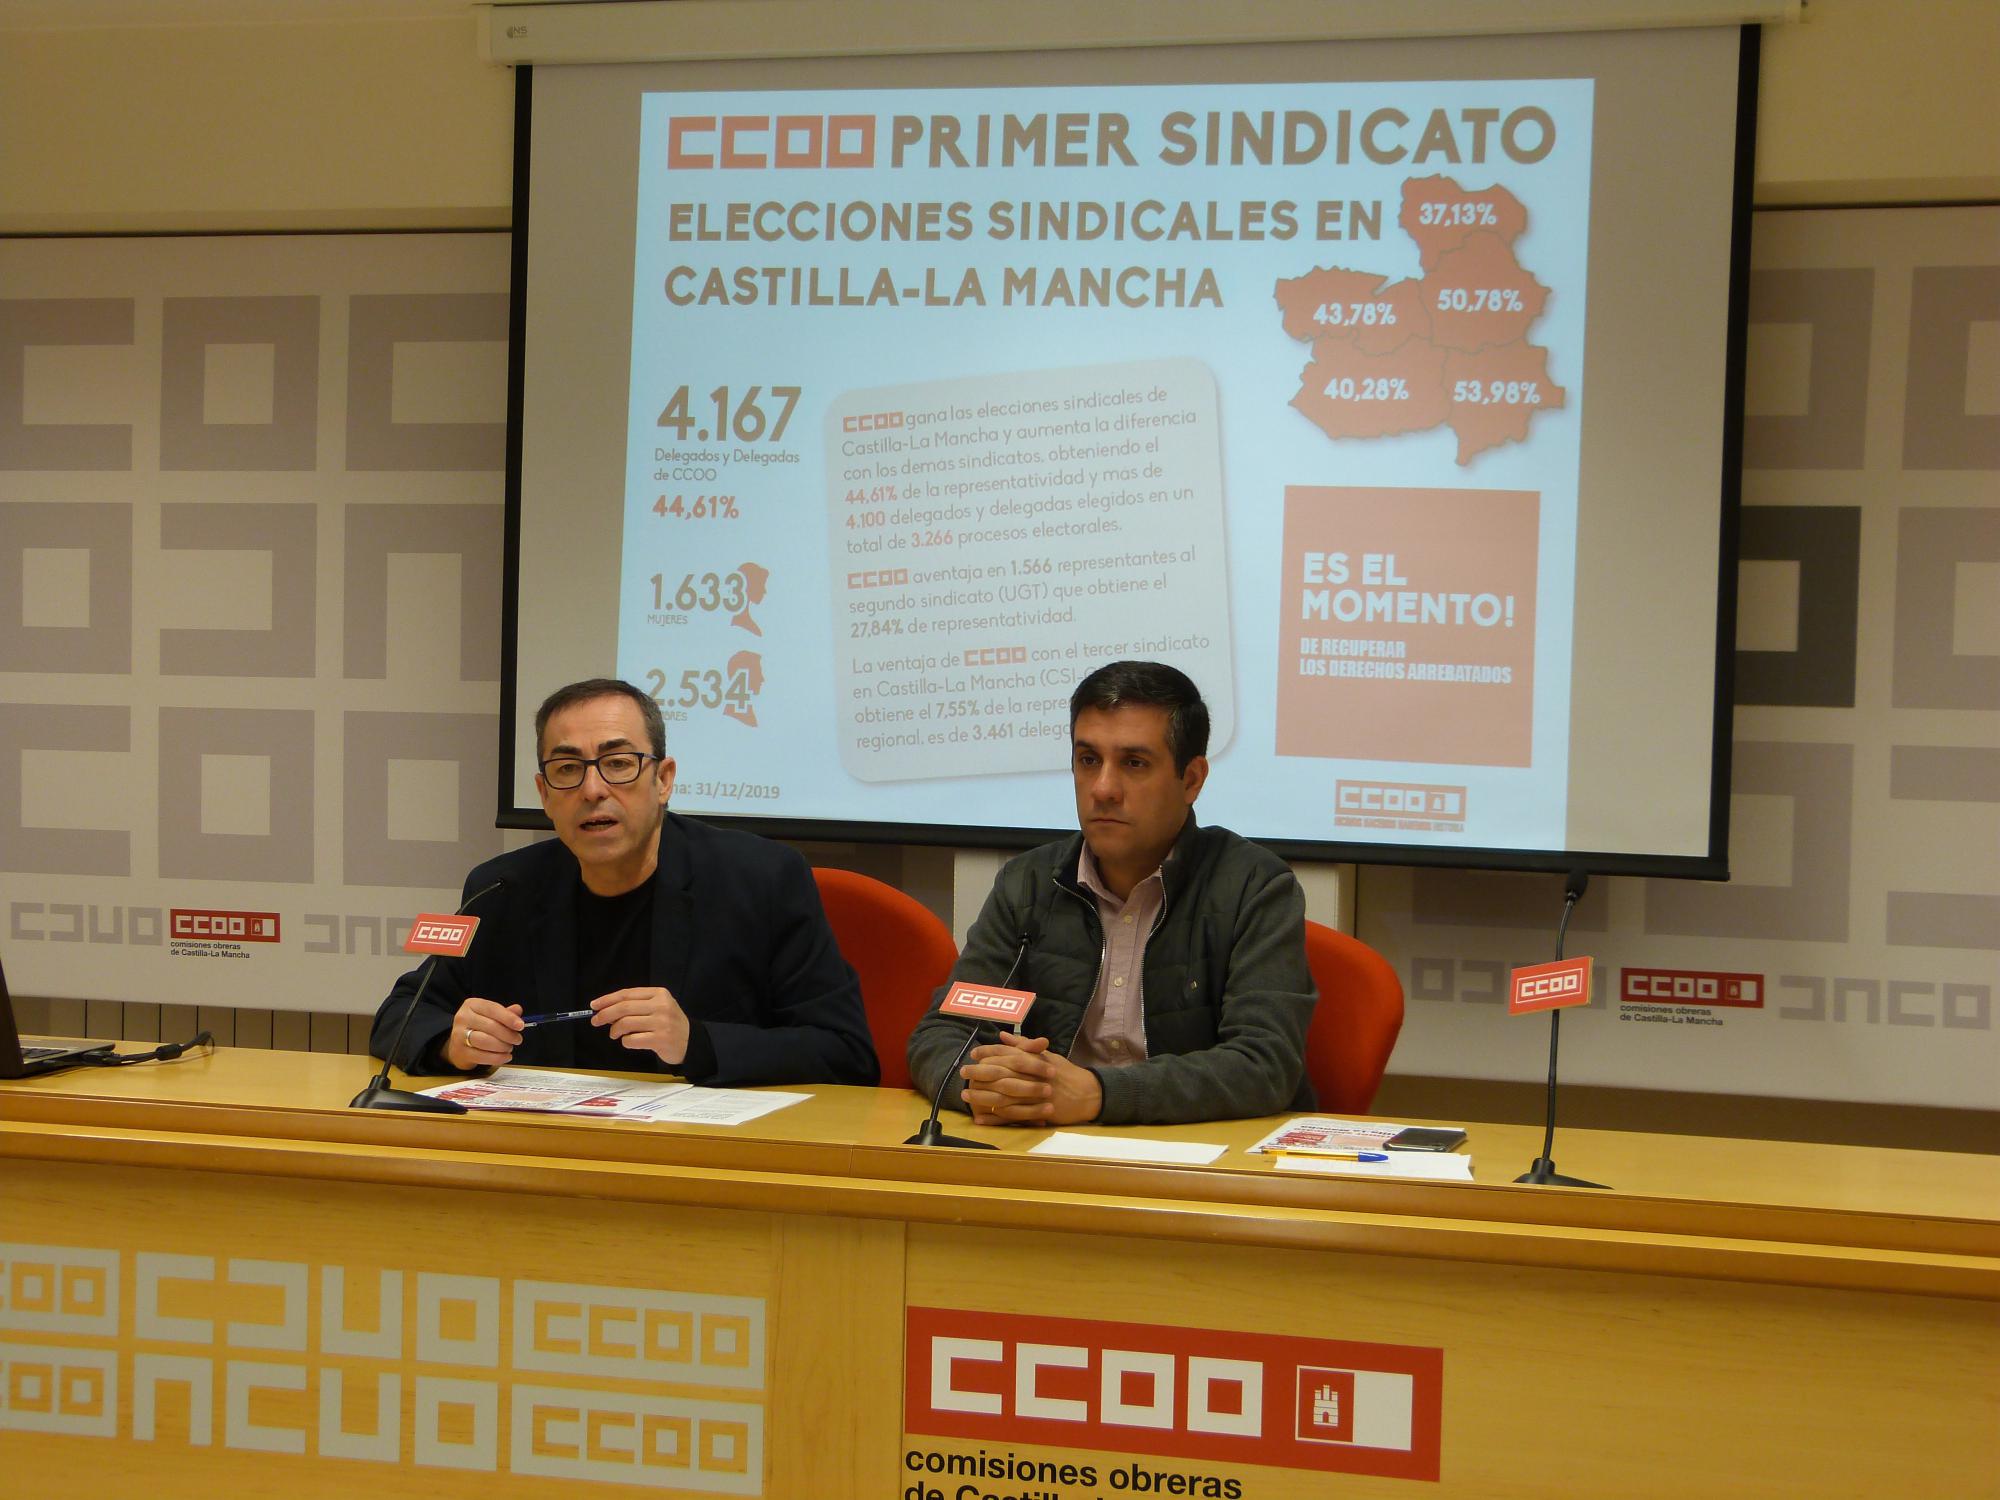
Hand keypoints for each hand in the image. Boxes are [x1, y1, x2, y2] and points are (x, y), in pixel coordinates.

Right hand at [443, 998, 522, 1070]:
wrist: (458, 1045)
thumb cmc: (478, 1027)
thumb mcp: (490, 1016)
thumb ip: (505, 1013)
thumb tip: (518, 1010)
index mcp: (472, 1005)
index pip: (492, 1009)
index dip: (508, 1017)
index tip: (520, 1026)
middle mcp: (463, 1018)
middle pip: (490, 1026)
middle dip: (508, 1034)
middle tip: (518, 1040)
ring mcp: (459, 1035)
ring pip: (485, 1041)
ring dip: (502, 1046)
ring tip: (509, 1047)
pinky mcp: (461, 1052)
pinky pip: (482, 1056)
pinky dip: (497, 1058)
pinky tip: (505, 1057)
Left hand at [591, 986, 690, 1066]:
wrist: (691, 1041)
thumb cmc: (669, 1023)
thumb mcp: (657, 1007)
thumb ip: (636, 1006)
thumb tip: (606, 1010)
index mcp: (659, 994)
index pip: (627, 994)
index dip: (608, 999)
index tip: (594, 1005)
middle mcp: (661, 1006)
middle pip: (624, 1007)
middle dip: (605, 1014)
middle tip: (596, 1021)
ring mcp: (662, 1023)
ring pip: (626, 1023)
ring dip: (614, 1030)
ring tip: (614, 1034)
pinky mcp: (660, 1039)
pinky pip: (632, 1040)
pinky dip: (625, 1041)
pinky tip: (629, 1041)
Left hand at [960, 1032, 1102, 1126]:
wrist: (1087, 1093)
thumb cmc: (1066, 1073)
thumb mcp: (1047, 1055)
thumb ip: (1024, 1045)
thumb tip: (1004, 1035)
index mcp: (1033, 1060)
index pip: (1007, 1053)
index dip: (988, 1053)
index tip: (974, 1054)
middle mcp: (1031, 1076)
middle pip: (1000, 1073)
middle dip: (979, 1072)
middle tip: (962, 1071)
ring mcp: (1032, 1095)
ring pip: (1002, 1095)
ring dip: (982, 1095)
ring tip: (965, 1095)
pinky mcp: (1035, 1112)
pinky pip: (1010, 1116)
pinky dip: (994, 1118)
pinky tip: (979, 1118)